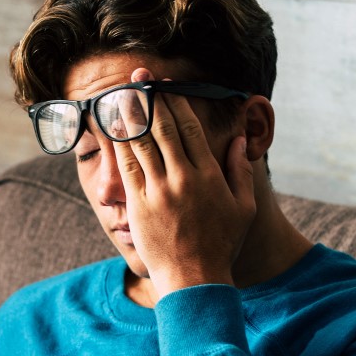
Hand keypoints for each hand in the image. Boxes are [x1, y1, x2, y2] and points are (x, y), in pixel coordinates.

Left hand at [112, 68, 256, 297]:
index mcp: (209, 175)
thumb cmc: (221, 245)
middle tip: (138, 76)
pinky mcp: (139, 205)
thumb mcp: (243, 208)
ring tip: (120, 92)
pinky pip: (126, 166)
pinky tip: (111, 127)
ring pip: (140, 142)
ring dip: (129, 114)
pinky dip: (118, 143)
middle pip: (162, 127)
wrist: (194, 279)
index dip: (174, 102)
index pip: (188, 128)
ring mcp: (159, 191)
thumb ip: (241, 171)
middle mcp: (183, 178)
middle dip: (148, 98)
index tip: (165, 86)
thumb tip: (238, 140)